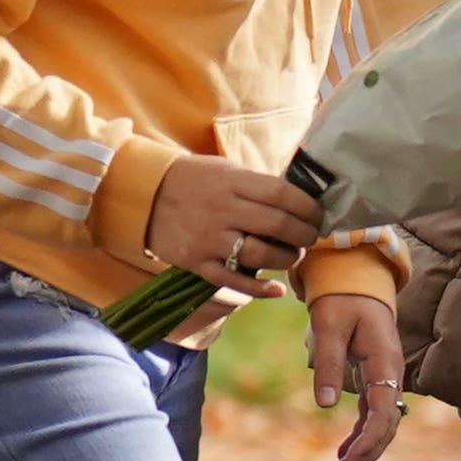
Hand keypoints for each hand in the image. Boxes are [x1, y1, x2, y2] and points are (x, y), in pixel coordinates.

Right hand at [146, 157, 317, 294]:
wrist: (143, 196)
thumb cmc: (194, 181)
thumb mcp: (226, 170)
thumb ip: (258, 185)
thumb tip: (300, 201)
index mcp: (233, 183)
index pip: (283, 195)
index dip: (308, 208)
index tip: (316, 215)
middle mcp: (223, 211)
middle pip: (278, 226)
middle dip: (303, 235)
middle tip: (309, 238)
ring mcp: (209, 239)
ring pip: (261, 256)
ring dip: (286, 260)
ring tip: (291, 256)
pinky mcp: (197, 263)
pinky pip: (234, 280)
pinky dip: (260, 289)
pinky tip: (276, 289)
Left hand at [310, 290, 404, 460]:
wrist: (356, 281)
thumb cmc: (342, 300)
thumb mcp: (328, 326)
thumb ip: (328, 363)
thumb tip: (325, 405)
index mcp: (385, 362)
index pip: (383, 413)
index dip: (368, 442)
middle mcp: (391, 374)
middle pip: (387, 425)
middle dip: (367, 454)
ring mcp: (385, 378)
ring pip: (382, 423)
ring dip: (364, 449)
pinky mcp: (375, 379)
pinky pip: (373, 414)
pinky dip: (360, 434)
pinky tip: (345, 452)